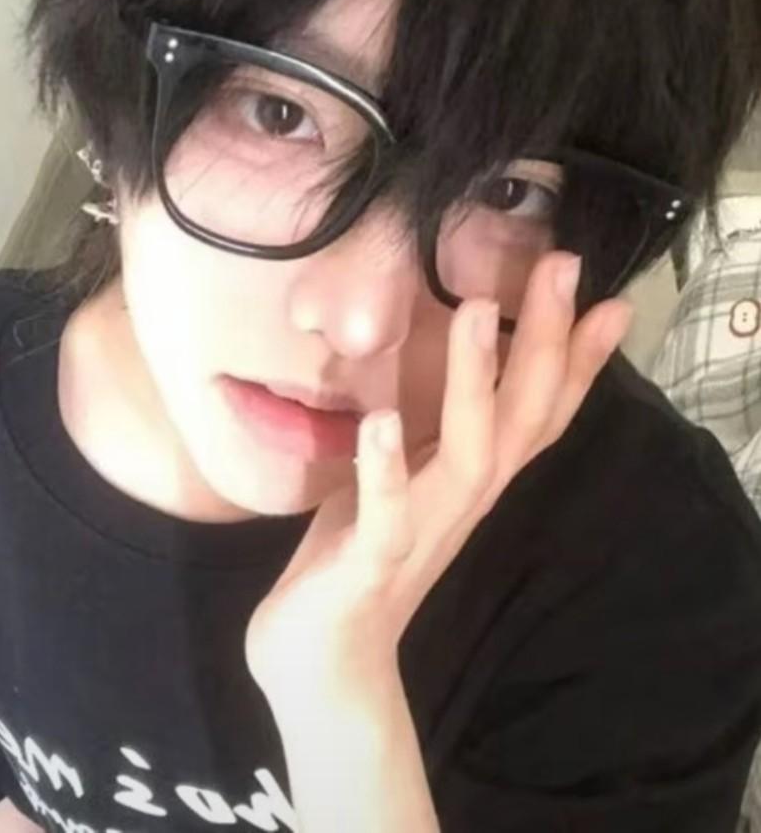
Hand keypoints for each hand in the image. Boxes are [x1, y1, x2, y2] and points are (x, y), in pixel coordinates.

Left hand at [245, 251, 633, 703]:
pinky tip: (383, 421)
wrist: (322, 663)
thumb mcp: (401, 482)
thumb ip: (430, 441)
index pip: (537, 413)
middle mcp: (462, 503)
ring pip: (470, 454)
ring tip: (475, 309)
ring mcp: (421, 533)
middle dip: (545, 342)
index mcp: (468, 482)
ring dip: (474, 381)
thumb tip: (442, 384)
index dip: (574, 359)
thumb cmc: (358, 559)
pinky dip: (386, 471)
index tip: (606, 298)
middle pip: (522, 417)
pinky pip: (385, 517)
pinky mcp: (371, 564)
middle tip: (564, 267)